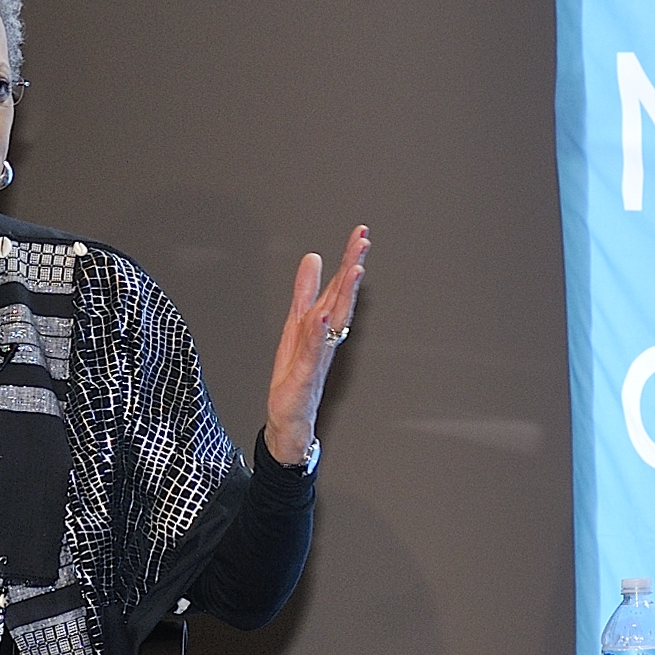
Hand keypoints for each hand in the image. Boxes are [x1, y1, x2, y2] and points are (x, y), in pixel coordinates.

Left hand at [266, 225, 368, 466]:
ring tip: (354, 270)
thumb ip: (305, 292)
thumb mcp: (295, 326)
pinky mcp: (305, 375)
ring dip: (345, 295)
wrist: (290, 420)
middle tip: (363, 241)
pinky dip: (318, 333)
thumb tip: (312, 259)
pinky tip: (321, 315)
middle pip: (342, 298)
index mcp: (323, 324)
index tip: (360, 234)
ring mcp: (318, 356)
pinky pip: (313, 351)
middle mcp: (325, 338)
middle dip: (353, 268)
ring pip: (334, 321)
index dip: (349, 259)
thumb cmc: (296, 377)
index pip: (339, 287)